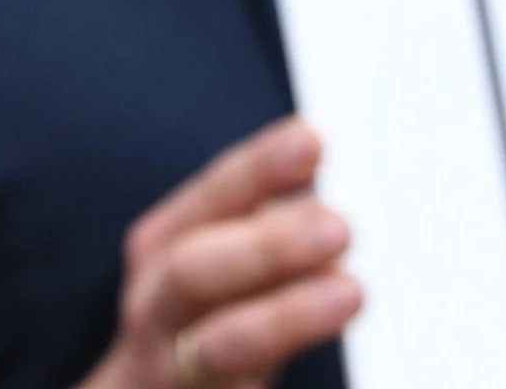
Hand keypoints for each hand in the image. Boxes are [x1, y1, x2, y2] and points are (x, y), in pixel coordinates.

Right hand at [77, 117, 361, 388]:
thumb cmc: (199, 322)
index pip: (210, 199)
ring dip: (283, 317)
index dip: (257, 170)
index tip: (309, 142)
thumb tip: (319, 179)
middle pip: (192, 272)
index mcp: (163, 250)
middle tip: (338, 226)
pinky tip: (327, 338)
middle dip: (265, 246)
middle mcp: (156, 309)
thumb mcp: (224, 261)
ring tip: (349, 291)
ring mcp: (171, 371)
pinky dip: (264, 382)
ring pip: (218, 347)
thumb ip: (267, 224)